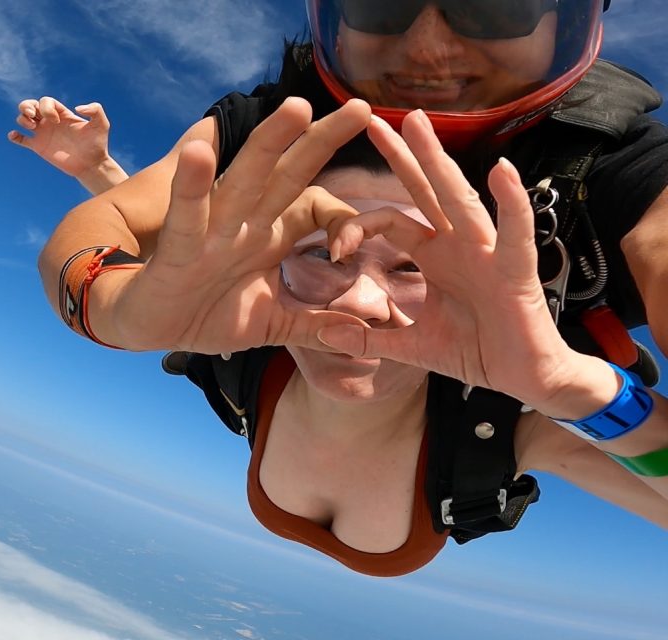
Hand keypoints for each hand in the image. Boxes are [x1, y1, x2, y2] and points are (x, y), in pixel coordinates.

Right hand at [8, 97, 111, 178]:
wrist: (91, 165)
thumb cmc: (97, 144)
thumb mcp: (102, 124)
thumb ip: (95, 110)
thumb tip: (77, 108)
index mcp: (62, 114)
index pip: (46, 101)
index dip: (46, 107)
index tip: (56, 121)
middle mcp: (50, 122)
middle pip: (30, 105)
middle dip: (26, 106)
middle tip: (33, 116)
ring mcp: (43, 134)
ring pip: (23, 119)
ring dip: (22, 119)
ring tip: (31, 127)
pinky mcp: (39, 147)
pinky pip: (22, 140)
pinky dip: (14, 136)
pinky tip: (14, 135)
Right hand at [90, 98, 373, 353]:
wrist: (146, 327)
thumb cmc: (207, 315)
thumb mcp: (271, 325)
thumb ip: (315, 325)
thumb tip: (364, 333)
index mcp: (268, 236)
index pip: (316, 208)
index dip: (344, 220)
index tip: (360, 243)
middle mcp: (244, 224)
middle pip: (288, 175)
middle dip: (321, 142)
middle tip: (361, 108)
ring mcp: (211, 233)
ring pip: (244, 180)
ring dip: (269, 143)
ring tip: (296, 108)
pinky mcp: (177, 250)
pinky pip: (187, 216)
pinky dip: (191, 187)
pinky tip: (198, 151)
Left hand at [317, 111, 587, 408]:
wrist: (524, 377)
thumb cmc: (476, 351)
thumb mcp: (412, 345)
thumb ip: (372, 338)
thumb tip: (327, 335)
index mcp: (434, 255)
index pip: (391, 221)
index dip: (359, 227)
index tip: (333, 247)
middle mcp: (459, 244)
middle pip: (424, 191)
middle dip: (401, 155)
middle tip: (374, 119)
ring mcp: (488, 252)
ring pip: (460, 199)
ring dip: (439, 162)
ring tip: (419, 123)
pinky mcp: (515, 271)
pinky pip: (515, 233)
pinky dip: (512, 204)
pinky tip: (502, 172)